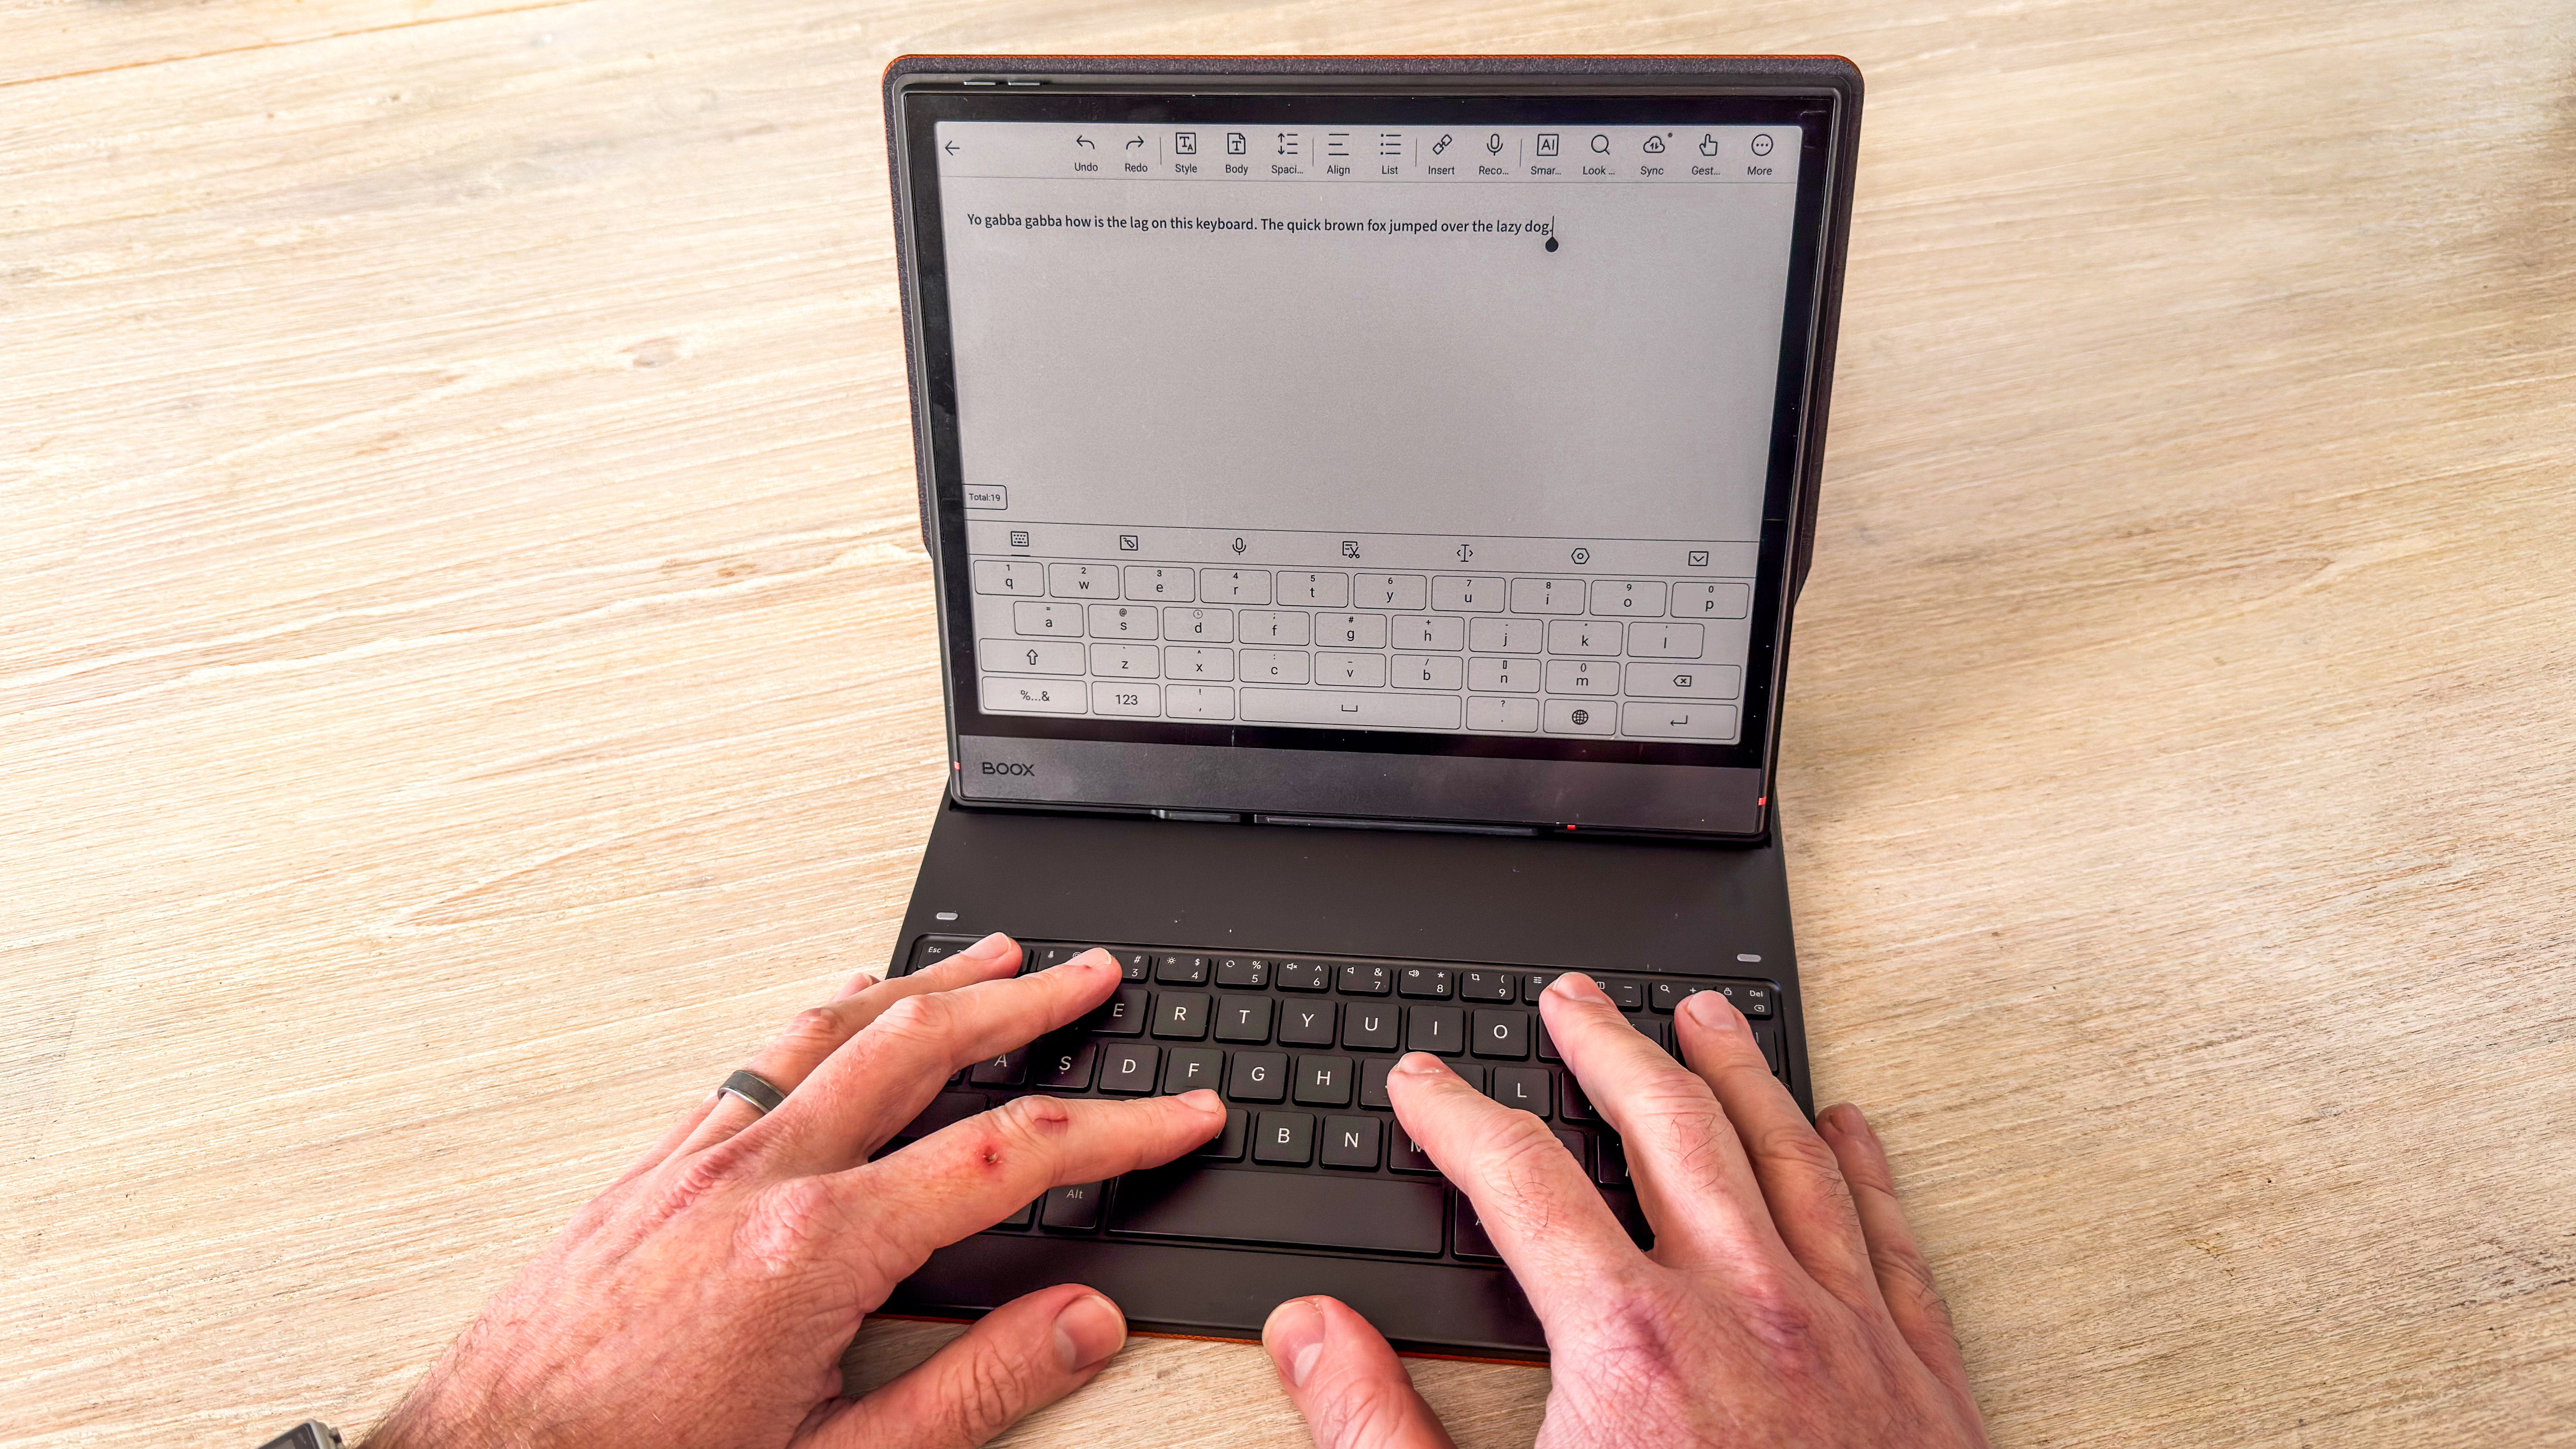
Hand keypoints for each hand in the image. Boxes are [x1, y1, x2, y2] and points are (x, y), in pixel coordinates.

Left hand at [366, 935, 1224, 1448]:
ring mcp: (701, 1156)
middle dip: (1025, 1000)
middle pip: (923, 1045)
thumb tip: (1081, 1324)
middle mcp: (760, 1175)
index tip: (1181, 1112)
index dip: (1118, 1128)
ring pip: (836, 1028)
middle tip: (1093, 974)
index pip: (1011, 1156)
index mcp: (818, 1248)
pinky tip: (852, 1010)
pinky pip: (761, 1056)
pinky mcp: (657, 1164)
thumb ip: (973, 1388)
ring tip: (993, 957)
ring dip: (927, 984)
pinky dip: (830, 1017)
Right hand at [1259, 975, 1986, 1447]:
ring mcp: (1845, 1338)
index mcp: (1630, 1345)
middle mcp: (1745, 1313)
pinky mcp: (1921, 1381)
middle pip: (1667, 1128)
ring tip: (1704, 1017)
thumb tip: (1311, 1333)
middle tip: (1573, 1001)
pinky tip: (1848, 1125)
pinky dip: (1863, 1170)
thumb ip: (1380, 1428)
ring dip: (1737, 1074)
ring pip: (1787, 1158)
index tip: (1423, 1082)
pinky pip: (1887, 1241)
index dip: (1456, 1116)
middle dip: (1609, 1049)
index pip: (1519, 1180)